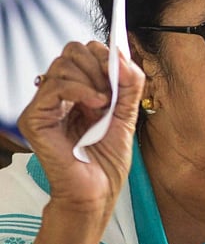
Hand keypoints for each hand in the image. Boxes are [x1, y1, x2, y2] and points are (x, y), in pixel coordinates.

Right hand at [17, 41, 144, 214]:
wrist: (97, 191)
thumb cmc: (107, 161)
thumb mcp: (128, 114)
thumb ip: (130, 83)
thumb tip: (121, 53)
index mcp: (80, 92)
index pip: (84, 53)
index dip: (103, 55)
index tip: (121, 71)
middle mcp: (60, 96)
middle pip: (71, 52)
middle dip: (98, 64)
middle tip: (112, 90)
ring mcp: (46, 106)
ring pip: (62, 65)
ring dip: (92, 79)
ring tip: (105, 103)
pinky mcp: (35, 118)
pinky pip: (55, 86)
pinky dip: (80, 89)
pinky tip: (97, 104)